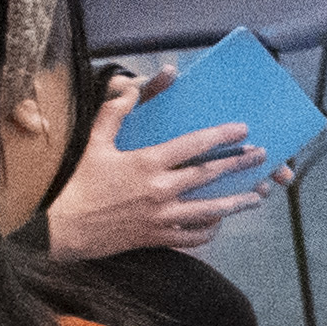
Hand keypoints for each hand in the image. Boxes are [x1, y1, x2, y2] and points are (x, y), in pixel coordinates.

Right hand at [50, 96, 268, 258]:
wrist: (62, 227)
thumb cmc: (77, 182)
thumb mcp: (94, 141)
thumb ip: (115, 112)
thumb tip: (130, 87)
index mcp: (147, 163)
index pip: (193, 145)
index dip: (221, 136)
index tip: (242, 130)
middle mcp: (159, 190)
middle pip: (209, 176)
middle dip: (239, 165)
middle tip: (263, 157)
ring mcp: (160, 217)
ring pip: (209, 211)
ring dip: (237, 203)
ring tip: (257, 196)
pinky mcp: (155, 238)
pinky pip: (191, 237)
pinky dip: (208, 230)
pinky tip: (218, 223)